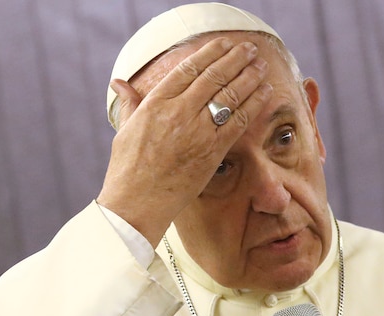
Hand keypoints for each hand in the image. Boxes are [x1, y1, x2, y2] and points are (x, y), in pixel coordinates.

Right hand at [97, 38, 272, 245]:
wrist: (137, 203)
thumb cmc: (128, 170)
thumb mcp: (124, 130)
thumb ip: (130, 103)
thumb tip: (119, 83)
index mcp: (155, 103)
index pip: (188, 68)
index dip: (210, 53)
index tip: (224, 43)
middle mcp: (178, 112)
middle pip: (214, 77)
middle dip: (236, 59)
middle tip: (250, 49)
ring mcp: (197, 131)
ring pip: (230, 96)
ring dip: (250, 77)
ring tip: (261, 65)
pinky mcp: (212, 151)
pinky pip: (239, 122)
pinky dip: (254, 105)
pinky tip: (265, 93)